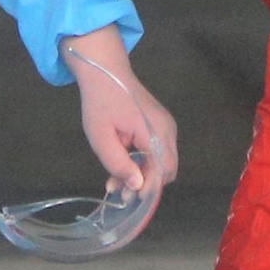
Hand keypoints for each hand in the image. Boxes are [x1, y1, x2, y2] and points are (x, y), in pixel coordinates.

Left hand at [62, 28, 177, 197]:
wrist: (106, 72)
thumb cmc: (101, 102)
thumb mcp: (101, 136)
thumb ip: (118, 163)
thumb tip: (136, 186)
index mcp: (155, 131)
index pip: (162, 171)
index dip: (147, 188)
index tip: (127, 197)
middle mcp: (167, 130)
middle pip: (167, 170)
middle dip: (146, 184)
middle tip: (119, 191)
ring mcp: (167, 127)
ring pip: (163, 163)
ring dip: (143, 175)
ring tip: (116, 181)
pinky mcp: (161, 126)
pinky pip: (159, 152)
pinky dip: (144, 163)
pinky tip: (124, 165)